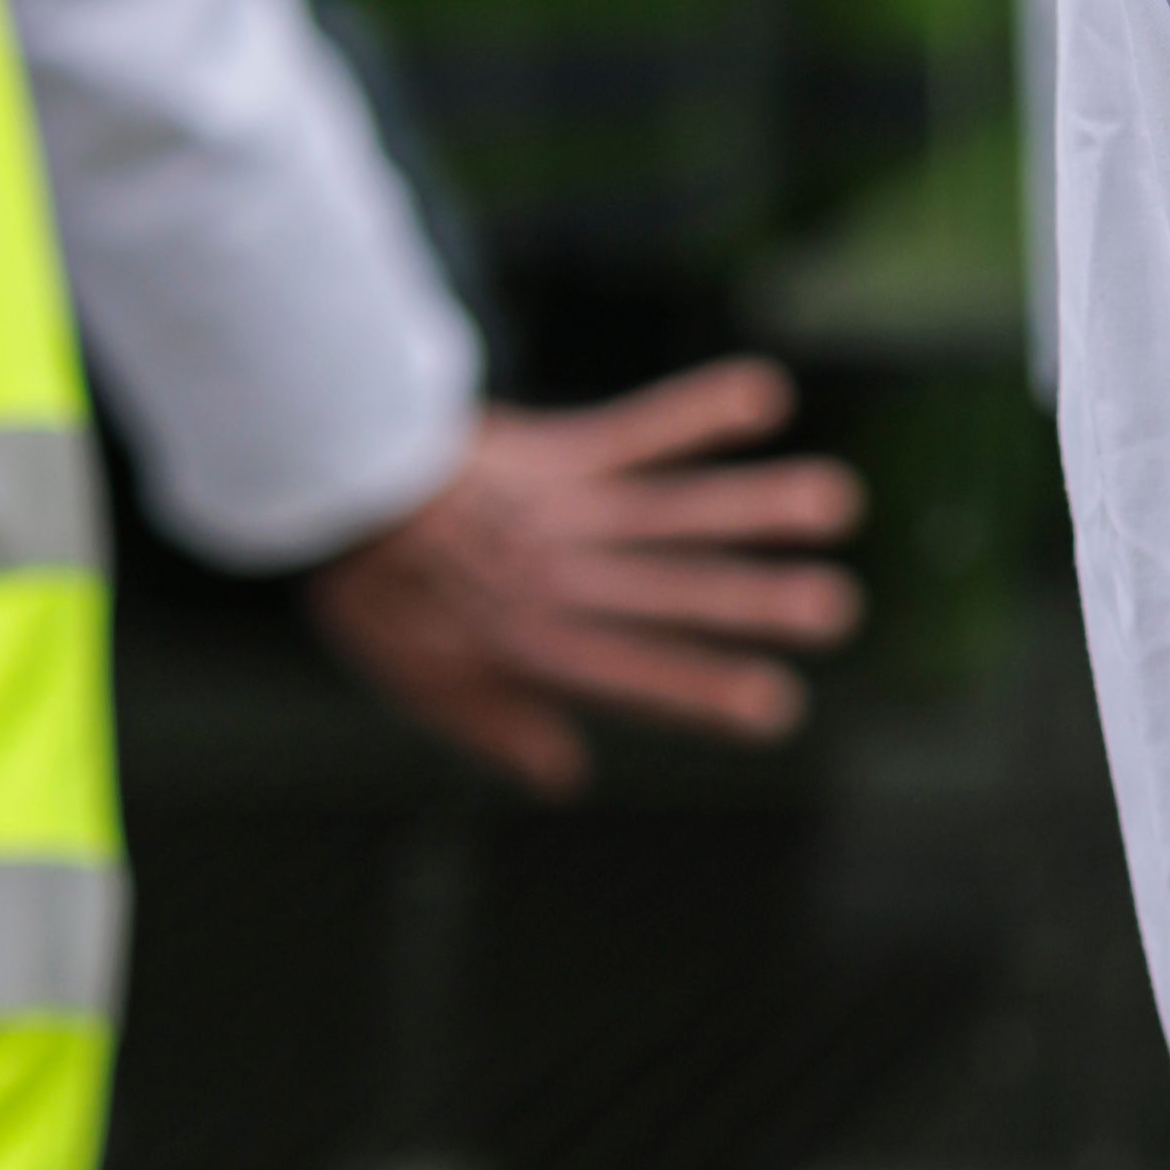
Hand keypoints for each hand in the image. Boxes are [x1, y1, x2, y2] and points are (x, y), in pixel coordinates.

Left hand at [304, 361, 868, 799]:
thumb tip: (569, 776)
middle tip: (834, 608)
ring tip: (834, 500)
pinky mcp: (564, 449)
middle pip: (671, 589)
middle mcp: (563, 577)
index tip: (776, 706)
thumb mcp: (420, 681)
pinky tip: (765, 392)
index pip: (635, 673)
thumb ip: (497, 726)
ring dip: (754, 505)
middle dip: (755, 600)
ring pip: (671, 511)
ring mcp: (568, 510)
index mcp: (534, 643)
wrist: (335, 481)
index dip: (705, 688)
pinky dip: (699, 411)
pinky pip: (640, 428)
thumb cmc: (378, 590)